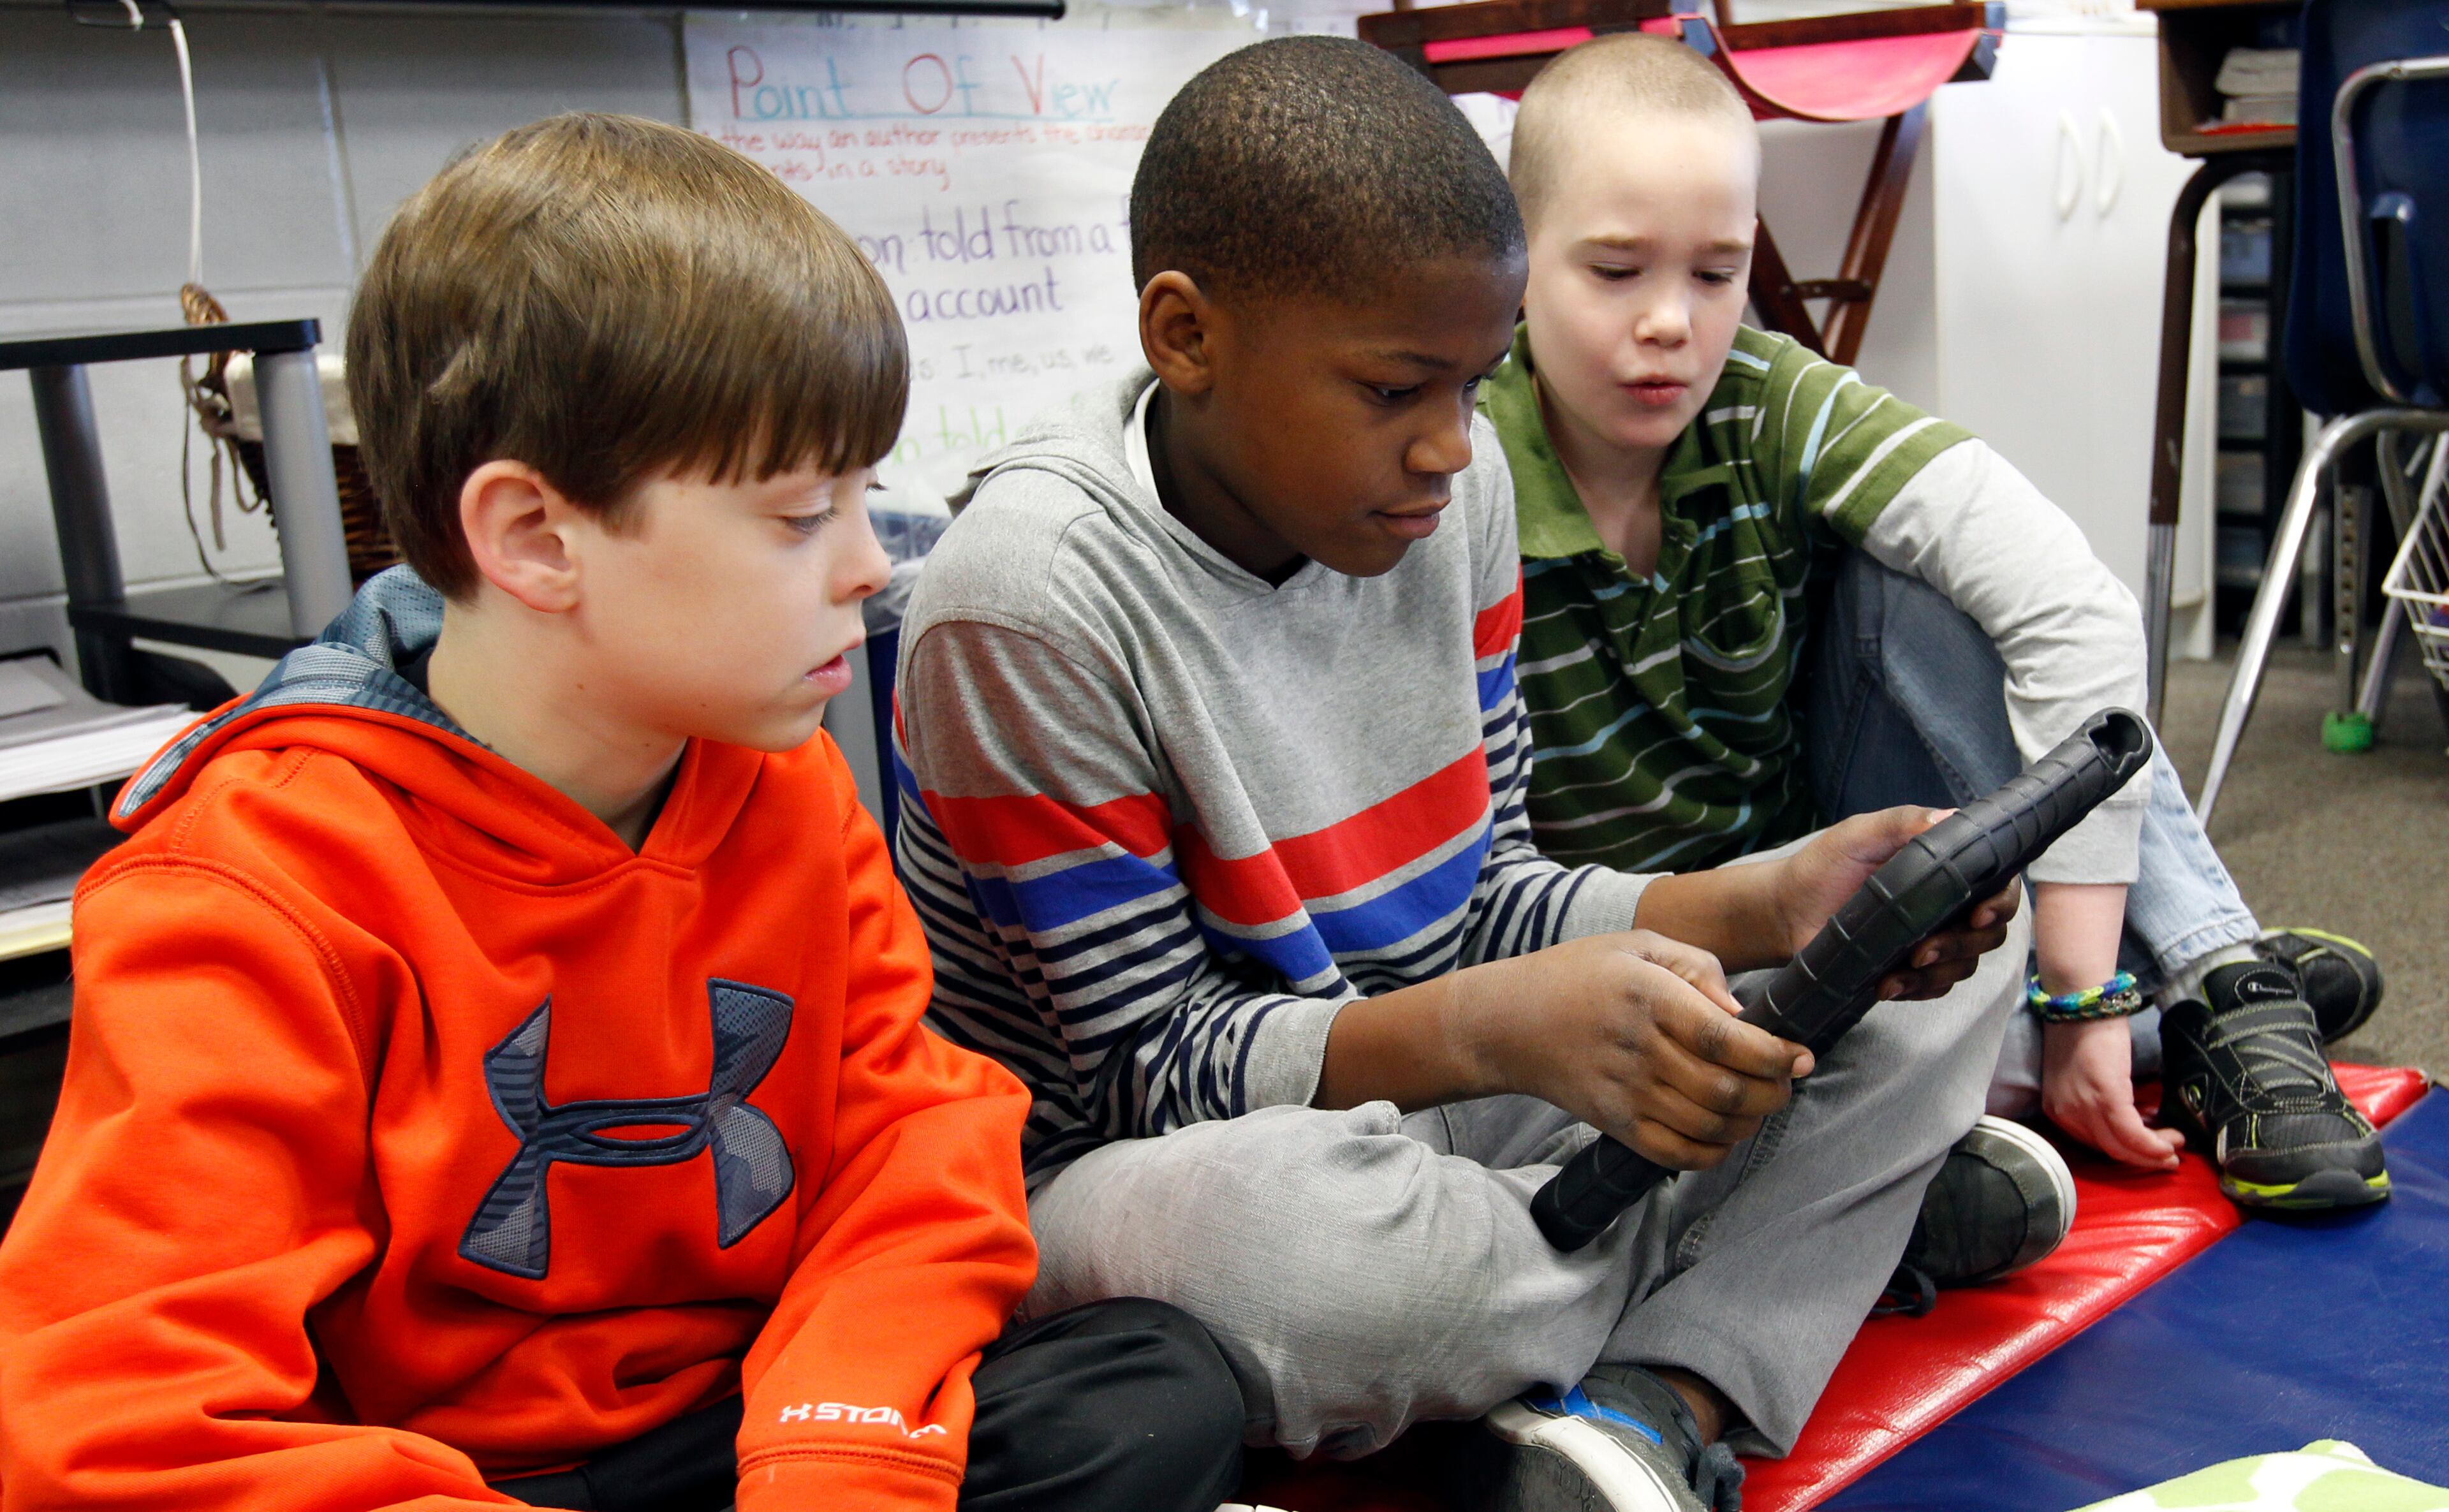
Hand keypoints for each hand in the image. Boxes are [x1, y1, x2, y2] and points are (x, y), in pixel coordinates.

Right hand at [1476, 931, 1812, 1171]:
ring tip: (1761, 1104)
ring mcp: (1626, 1093)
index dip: (1775, 1055)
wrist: (1509, 1022)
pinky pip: (1678, 1154)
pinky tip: (1726, 1134)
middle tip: (1787, 1080)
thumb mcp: (1636, 945)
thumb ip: (1697, 966)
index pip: (1727, 1039)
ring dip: (1751, 1122)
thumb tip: (1743, 1014)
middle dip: (1773, 1092)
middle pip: (1727, 1090)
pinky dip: (1714, 1153)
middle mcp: (1640, 1050)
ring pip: (1710, 1126)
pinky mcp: (1615, 1124)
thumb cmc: (1579, 975)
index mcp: (1649, 998)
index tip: (1801, 1056)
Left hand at [1772, 807, 2019, 1000]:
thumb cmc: (1822, 866)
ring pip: (1966, 963)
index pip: (1999, 885)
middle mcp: (1947, 904)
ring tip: (1903, 969)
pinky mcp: (1911, 969)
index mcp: (1945, 868)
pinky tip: (1889, 985)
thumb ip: (1901, 823)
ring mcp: (1931, 939)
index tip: (1980, 914)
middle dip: (1964, 943)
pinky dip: (1918, 989)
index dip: (2002, 902)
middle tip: (1923, 949)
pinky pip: (1936, 987)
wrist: (1786, 911)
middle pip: (1990, 932)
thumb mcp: (1858, 835)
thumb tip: (1949, 817)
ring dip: (1940, 970)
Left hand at [2040, 1017, 2183, 1168]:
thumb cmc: (2085, 1031)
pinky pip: (2132, 1134)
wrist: (2081, 1002)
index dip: (2126, 1151)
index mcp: (2058, 1109)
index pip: (2094, 1144)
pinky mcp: (2106, 1097)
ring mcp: (2083, 1107)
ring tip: (2176, 1146)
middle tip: (2169, 1157)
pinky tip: (2172, 1140)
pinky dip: (2153, 1144)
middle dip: (2143, 1159)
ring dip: (2153, 1153)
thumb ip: (2100, 1100)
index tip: (2149, 1149)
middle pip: (2108, 1151)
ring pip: (2121, 1148)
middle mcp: (2066, 1113)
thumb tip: (2134, 1116)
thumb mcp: (2085, 1075)